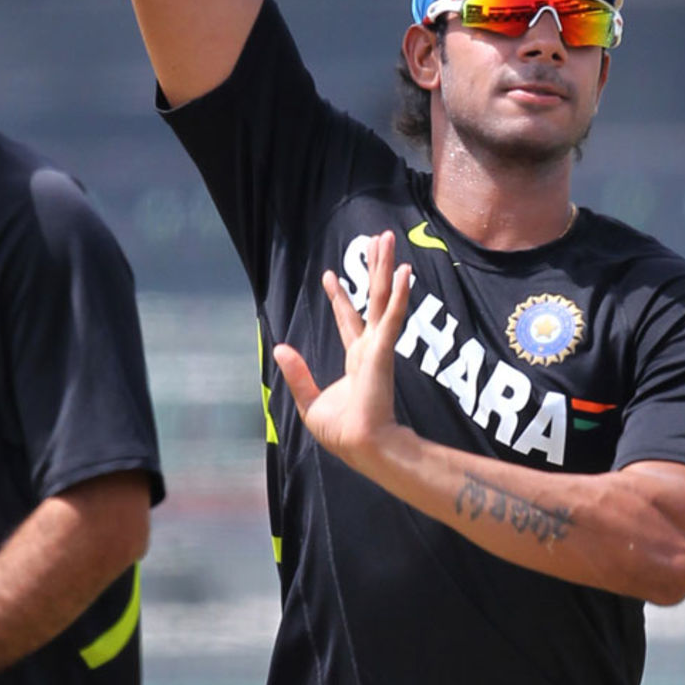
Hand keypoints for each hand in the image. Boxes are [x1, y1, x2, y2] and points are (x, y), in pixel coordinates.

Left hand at [273, 230, 410, 471]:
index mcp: (357, 360)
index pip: (349, 320)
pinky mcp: (383, 352)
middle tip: (377, 241)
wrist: (360, 445)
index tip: (330, 275)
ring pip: (382, 298)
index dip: (340, 297)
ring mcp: (379, 347)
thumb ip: (297, 374)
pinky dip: (399, 294)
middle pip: (372, 299)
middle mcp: (371, 348)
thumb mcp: (310, 401)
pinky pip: (391, 318)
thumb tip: (279, 348)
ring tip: (388, 239)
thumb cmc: (342, 432)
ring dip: (386, 267)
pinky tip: (404, 272)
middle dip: (374, 269)